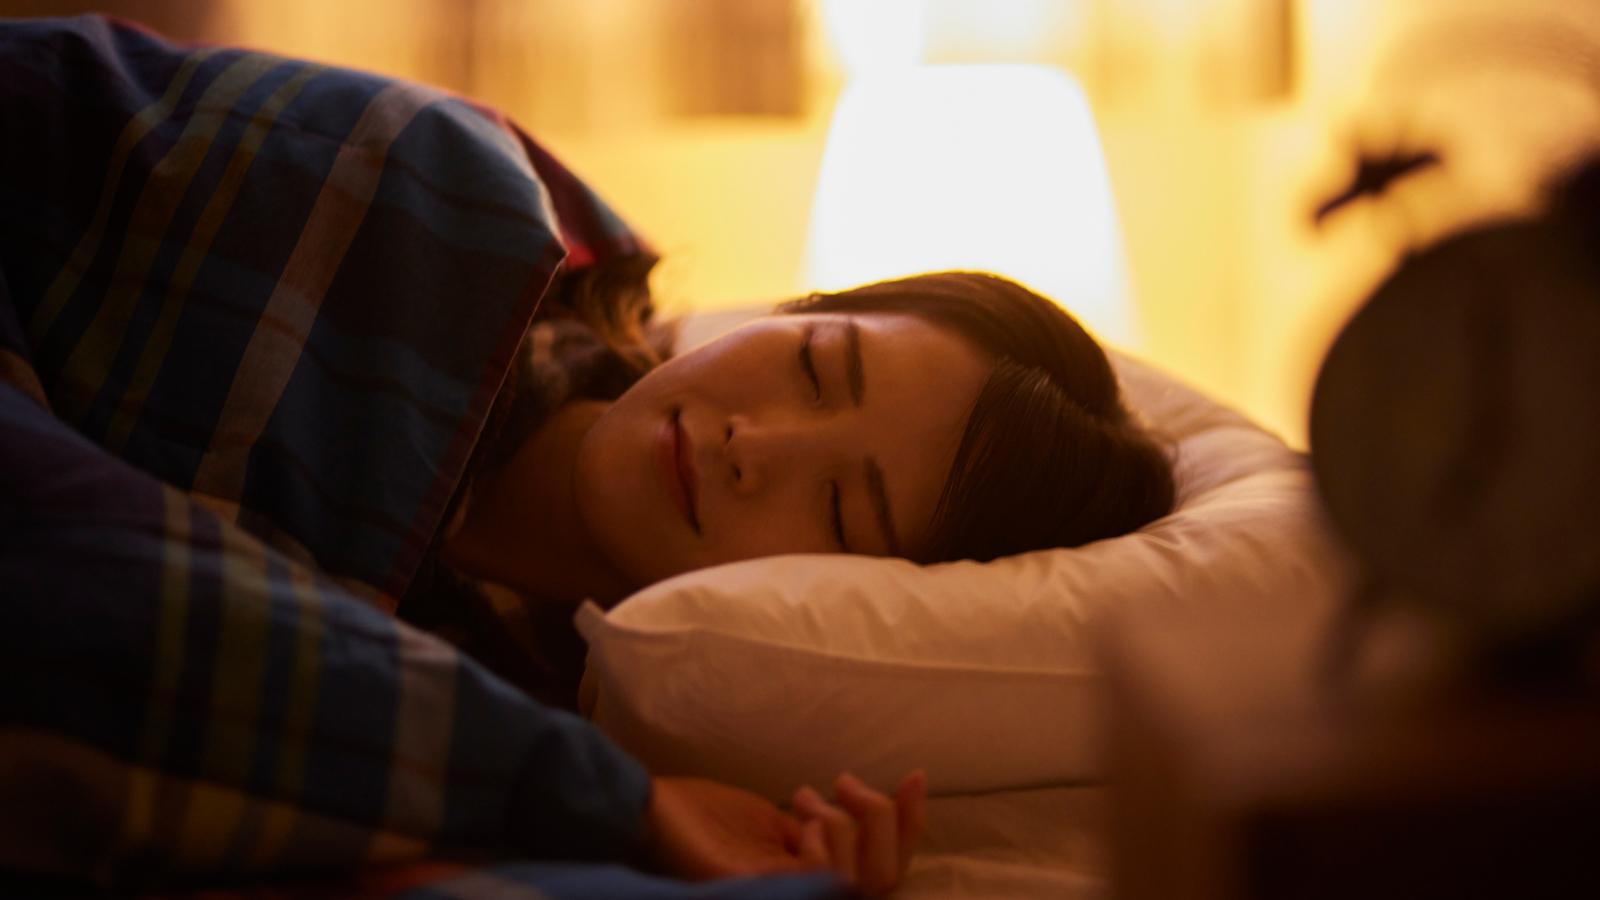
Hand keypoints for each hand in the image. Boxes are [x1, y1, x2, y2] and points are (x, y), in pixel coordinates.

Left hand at [645, 771, 926, 895]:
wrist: (648, 811)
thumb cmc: (706, 817)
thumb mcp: (779, 821)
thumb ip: (821, 831)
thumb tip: (862, 810)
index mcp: (811, 881)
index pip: (887, 873)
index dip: (911, 826)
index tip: (914, 775)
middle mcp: (803, 894)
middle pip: (888, 878)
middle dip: (883, 819)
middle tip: (842, 782)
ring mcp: (781, 897)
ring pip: (861, 877)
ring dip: (844, 823)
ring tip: (804, 797)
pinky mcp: (757, 892)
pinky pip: (821, 878)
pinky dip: (823, 844)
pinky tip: (800, 818)